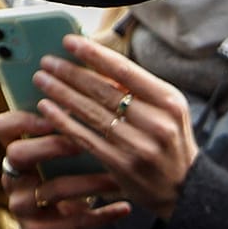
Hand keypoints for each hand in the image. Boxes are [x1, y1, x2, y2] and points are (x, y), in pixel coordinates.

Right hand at [0, 106, 128, 228]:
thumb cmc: (67, 183)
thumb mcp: (65, 158)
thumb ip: (77, 128)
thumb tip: (112, 86)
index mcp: (18, 151)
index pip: (3, 126)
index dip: (23, 117)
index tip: (51, 107)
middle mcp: (13, 177)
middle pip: (17, 154)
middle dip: (52, 145)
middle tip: (84, 143)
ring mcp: (23, 207)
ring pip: (51, 190)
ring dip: (88, 183)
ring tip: (118, 179)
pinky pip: (72, 223)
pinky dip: (101, 215)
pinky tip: (125, 207)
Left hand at [32, 37, 198, 220]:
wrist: (185, 187)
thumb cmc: (171, 142)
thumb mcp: (167, 110)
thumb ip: (138, 89)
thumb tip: (97, 65)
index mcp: (169, 100)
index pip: (125, 70)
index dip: (93, 54)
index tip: (69, 42)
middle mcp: (157, 121)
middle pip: (104, 90)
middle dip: (71, 72)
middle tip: (47, 61)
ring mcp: (139, 145)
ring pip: (92, 112)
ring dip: (62, 93)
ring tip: (42, 80)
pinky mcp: (122, 165)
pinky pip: (86, 137)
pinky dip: (63, 121)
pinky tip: (47, 108)